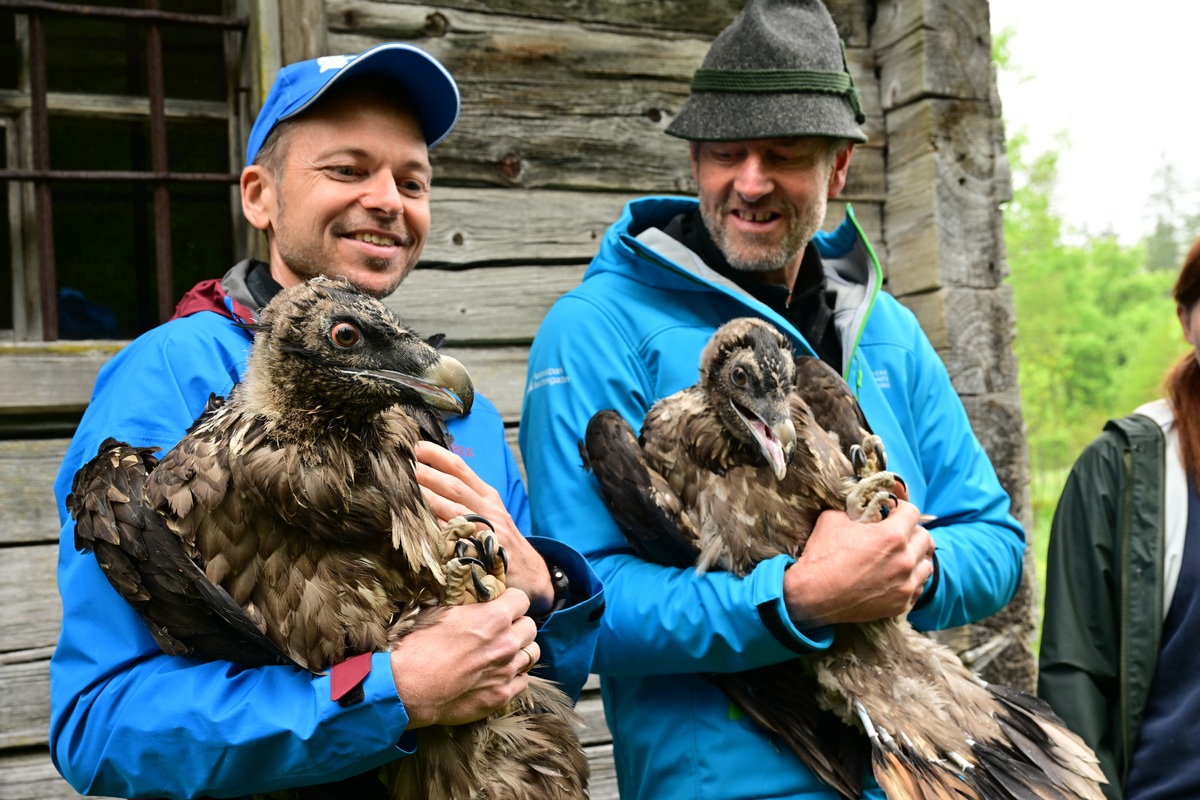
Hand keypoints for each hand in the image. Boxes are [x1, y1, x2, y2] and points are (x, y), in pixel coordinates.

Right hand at [390, 588, 539, 728]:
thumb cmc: (419, 647)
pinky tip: (498, 675)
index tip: (503, 605)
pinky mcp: (502, 695)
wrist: (407, 687)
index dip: (511, 601)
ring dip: (520, 651)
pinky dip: (515, 676)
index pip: (522, 599)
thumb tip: (478, 602)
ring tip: (503, 654)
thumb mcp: (442, 613)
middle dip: (518, 625)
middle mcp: (506, 643)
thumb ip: (470, 608)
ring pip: (532, 654)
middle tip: (502, 631)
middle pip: (530, 626)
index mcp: (493, 618)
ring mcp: (507, 671)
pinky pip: (523, 680)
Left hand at [414, 441, 554, 613]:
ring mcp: (486, 530)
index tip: (414, 446)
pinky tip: (418, 523)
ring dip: (426, 498)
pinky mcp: (482, 552)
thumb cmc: (502, 541)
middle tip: (400, 466)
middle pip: (454, 486)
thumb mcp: (490, 513)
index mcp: (487, 495)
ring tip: (402, 489)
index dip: (437, 455)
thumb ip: (466, 497)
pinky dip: (437, 529)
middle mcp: (488, 509)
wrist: (531, 574)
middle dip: (427, 474)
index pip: (460, 468)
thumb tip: (430, 479)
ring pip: (453, 508)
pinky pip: (455, 538)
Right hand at [782, 499, 934, 625]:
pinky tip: (896, 576)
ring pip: (927, 564)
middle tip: (897, 533)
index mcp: (892, 536)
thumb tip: (861, 505)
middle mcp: (905, 560)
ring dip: (916, 556)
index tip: (892, 512)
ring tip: (901, 556)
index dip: (902, 508)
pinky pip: (919, 587)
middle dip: (912, 531)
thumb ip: (854, 509)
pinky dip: (911, 580)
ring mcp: (905, 585)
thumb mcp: (833, 518)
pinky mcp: (901, 604)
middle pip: (926, 538)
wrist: (813, 595)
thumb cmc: (822, 555)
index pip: (913, 513)